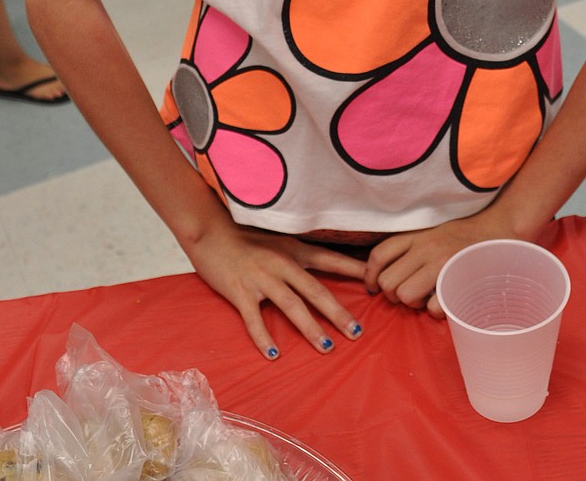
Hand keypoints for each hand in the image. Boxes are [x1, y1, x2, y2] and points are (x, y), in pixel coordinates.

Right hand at [186, 215, 368, 359]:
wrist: (209, 231)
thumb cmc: (244, 237)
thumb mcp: (277, 240)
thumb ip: (298, 253)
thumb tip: (322, 267)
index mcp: (293, 249)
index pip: (331, 259)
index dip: (354, 270)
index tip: (376, 281)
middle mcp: (282, 263)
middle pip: (316, 290)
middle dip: (338, 312)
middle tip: (357, 332)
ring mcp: (261, 278)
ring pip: (291, 306)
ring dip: (310, 328)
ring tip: (327, 347)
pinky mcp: (240, 291)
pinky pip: (254, 319)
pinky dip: (264, 337)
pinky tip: (274, 354)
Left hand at [363, 207, 514, 317]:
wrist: (500, 231)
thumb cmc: (464, 238)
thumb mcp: (432, 233)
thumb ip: (410, 247)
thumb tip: (384, 273)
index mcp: (416, 235)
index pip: (379, 254)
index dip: (370, 275)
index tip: (374, 288)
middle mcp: (425, 247)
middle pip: (388, 281)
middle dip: (394, 295)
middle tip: (409, 294)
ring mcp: (440, 263)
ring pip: (404, 295)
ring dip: (414, 303)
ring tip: (427, 297)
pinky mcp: (456, 280)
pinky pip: (430, 307)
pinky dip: (435, 310)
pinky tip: (443, 302)